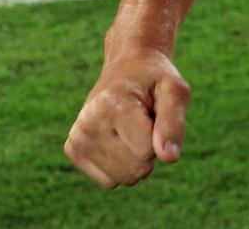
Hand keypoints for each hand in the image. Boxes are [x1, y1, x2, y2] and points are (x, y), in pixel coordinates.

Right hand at [66, 47, 191, 188]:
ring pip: (123, 178)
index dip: (161, 137)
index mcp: (112, 104)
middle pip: (136, 169)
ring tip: (131, 128)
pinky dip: (119, 165)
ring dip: (135, 159)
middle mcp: (88, 122)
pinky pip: (109, 181)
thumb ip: (174, 124)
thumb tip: (169, 158)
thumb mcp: (175, 91)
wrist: (127, 67)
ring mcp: (77, 137)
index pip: (148, 151)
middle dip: (149, 151)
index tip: (154, 114)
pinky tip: (117, 137)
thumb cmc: (155, 80)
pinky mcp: (73, 149)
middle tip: (144, 122)